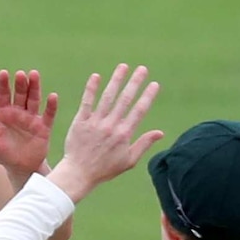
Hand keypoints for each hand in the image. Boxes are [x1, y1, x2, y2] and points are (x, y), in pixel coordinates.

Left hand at [0, 69, 57, 178]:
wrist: (20, 169)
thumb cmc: (2, 153)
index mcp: (3, 112)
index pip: (2, 94)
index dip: (3, 84)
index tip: (3, 73)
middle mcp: (18, 112)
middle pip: (19, 94)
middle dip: (20, 84)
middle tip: (20, 74)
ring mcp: (31, 118)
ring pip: (33, 99)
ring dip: (34, 88)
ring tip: (34, 75)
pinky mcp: (43, 127)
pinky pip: (48, 114)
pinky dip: (51, 106)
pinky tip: (52, 96)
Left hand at [49, 64, 162, 202]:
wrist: (79, 173)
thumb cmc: (105, 169)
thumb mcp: (128, 160)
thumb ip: (144, 144)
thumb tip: (160, 133)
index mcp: (124, 135)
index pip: (139, 111)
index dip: (147, 96)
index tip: (154, 84)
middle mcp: (111, 126)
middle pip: (125, 100)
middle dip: (135, 83)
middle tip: (142, 69)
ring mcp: (95, 123)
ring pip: (107, 97)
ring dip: (116, 80)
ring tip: (123, 67)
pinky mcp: (80, 122)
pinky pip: (87, 102)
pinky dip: (91, 89)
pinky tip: (96, 76)